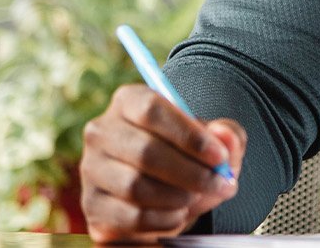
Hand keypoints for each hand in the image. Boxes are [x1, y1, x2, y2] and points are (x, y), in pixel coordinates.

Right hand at [80, 84, 246, 242]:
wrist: (165, 190)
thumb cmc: (189, 155)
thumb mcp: (214, 140)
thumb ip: (227, 135)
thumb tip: (224, 137)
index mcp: (129, 101)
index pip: (152, 110)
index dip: (189, 134)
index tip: (218, 156)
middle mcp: (102, 132)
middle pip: (145, 152)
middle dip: (191, 172)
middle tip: (220, 183)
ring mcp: (91, 170)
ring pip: (136, 187)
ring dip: (179, 196)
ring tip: (199, 196)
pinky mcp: (93, 206)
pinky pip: (131, 216)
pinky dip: (164, 218)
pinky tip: (179, 212)